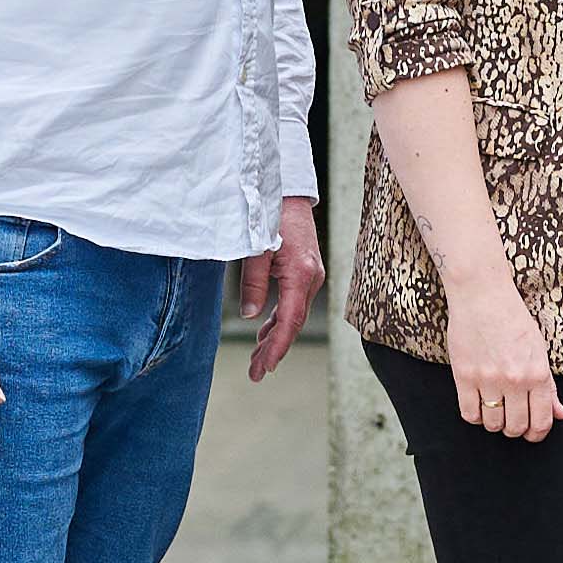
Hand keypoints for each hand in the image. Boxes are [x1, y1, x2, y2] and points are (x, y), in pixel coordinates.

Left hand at [237, 196, 324, 379]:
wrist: (288, 189)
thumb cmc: (270, 213)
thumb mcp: (256, 248)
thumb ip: (254, 283)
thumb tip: (251, 317)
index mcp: (301, 274)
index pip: (290, 321)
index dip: (277, 348)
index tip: (263, 368)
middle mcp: (311, 278)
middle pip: (293, 323)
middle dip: (274, 350)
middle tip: (256, 373)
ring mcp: (311, 274)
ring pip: (294, 314)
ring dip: (275, 336)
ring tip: (256, 358)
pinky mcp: (306, 270)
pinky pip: (294, 302)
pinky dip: (280, 319)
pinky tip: (266, 331)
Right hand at [441, 283, 562, 443]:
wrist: (483, 295)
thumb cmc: (513, 319)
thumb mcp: (540, 351)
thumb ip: (550, 386)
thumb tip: (560, 414)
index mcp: (538, 373)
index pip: (542, 420)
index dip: (538, 433)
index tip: (533, 433)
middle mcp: (515, 380)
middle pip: (516, 427)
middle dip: (516, 430)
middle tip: (513, 422)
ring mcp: (488, 379)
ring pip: (493, 424)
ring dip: (495, 424)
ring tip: (496, 411)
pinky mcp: (464, 376)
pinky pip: (469, 414)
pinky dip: (475, 417)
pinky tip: (479, 406)